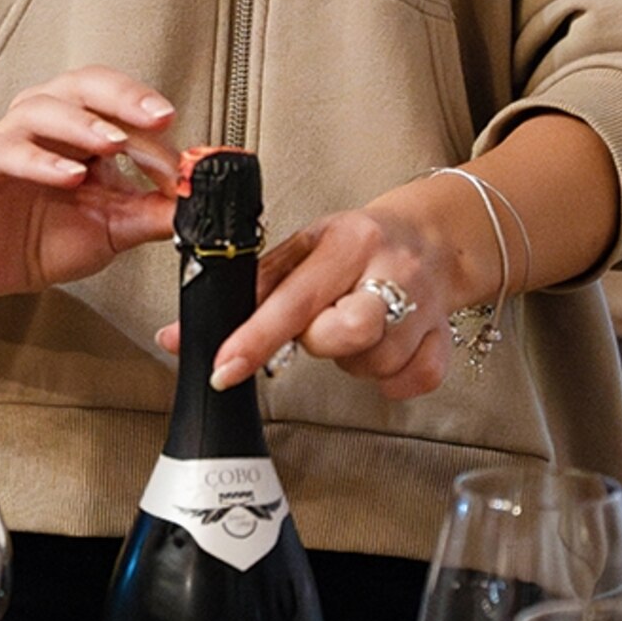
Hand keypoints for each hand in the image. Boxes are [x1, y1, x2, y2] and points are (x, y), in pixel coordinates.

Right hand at [0, 69, 181, 303]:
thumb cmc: (46, 239)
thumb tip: (199, 203)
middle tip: (159, 117)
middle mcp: (44, 120)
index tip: (182, 165)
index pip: (120, 108)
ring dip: (83, 124)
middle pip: (84, 86)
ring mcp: (6, 135)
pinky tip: (68, 175)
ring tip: (113, 144)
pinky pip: (5, 150)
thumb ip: (153, 213)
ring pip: (43, 109)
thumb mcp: (114, 229)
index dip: (153, 129)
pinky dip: (39, 159)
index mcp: (81, 127)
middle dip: (124, 97)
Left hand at [159, 174, 507, 401]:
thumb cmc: (356, 246)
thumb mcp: (303, 249)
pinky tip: (386, 348)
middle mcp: (390, 269)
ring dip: (353, 360)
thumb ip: (247, 291)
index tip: (224, 368)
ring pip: (376, 365)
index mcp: (346, 242)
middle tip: (322, 325)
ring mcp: (425, 306)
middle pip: (348, 332)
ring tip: (353, 327)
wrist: (434, 238)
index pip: (294, 297)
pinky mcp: (445, 339)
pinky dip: (391, 377)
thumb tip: (176, 336)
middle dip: (323, 342)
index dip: (256, 338)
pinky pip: (410, 382)